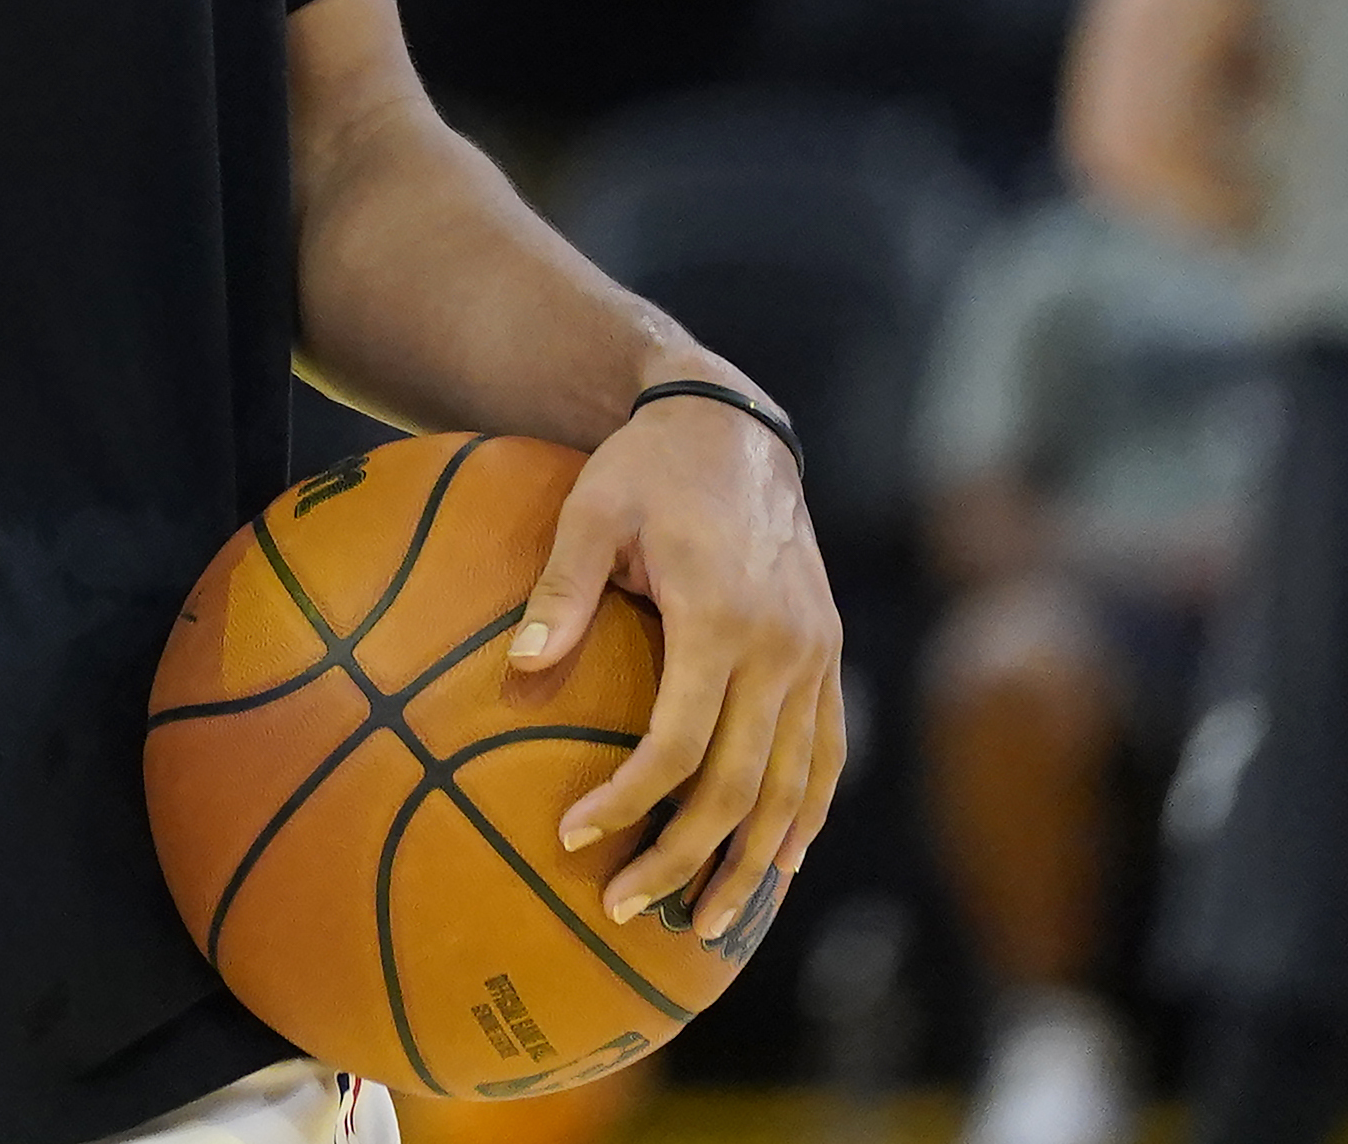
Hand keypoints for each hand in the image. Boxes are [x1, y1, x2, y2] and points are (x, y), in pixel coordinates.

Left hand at [510, 384, 843, 954]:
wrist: (732, 425)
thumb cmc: (647, 468)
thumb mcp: (591, 511)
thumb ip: (561, 592)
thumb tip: (518, 668)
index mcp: (718, 616)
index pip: (678, 742)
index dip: (628, 800)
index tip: (575, 835)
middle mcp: (780, 646)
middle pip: (739, 785)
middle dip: (684, 857)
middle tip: (627, 907)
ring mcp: (814, 653)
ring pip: (793, 786)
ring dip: (752, 861)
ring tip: (707, 921)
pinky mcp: (828, 652)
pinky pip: (828, 752)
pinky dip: (808, 815)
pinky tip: (782, 862)